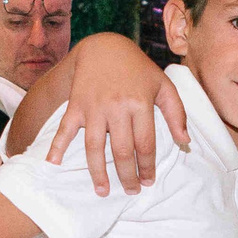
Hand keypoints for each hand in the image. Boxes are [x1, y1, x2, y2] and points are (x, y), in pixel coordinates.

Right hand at [48, 37, 186, 194]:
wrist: (104, 47)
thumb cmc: (138, 69)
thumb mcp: (163, 85)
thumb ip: (176, 113)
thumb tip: (184, 143)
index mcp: (140, 104)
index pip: (145, 144)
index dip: (148, 167)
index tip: (148, 181)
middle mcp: (116, 107)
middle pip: (122, 151)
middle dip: (127, 176)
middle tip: (131, 191)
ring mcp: (94, 108)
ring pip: (95, 147)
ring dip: (98, 173)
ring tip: (103, 191)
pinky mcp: (76, 106)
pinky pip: (65, 129)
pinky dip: (57, 146)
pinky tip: (53, 164)